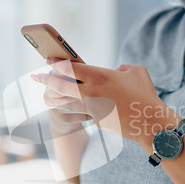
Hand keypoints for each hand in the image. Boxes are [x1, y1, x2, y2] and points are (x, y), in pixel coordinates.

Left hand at [32, 58, 180, 145]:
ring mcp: (91, 108)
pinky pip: (82, 113)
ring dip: (54, 99)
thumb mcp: (135, 72)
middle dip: (46, 80)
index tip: (48, 61)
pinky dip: (73, 111)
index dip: (57, 63)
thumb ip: (122, 68)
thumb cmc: (144, 94)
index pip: (71, 67)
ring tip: (45, 97)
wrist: (149, 122)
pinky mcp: (95, 121)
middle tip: (36, 77)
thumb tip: (116, 71)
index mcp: (98, 75)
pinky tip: (68, 110)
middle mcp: (90, 92)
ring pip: (66, 102)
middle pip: (61, 84)